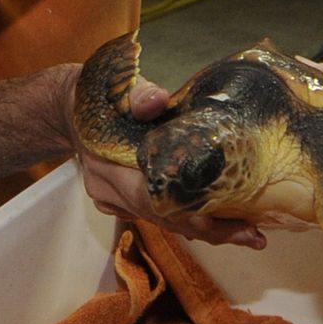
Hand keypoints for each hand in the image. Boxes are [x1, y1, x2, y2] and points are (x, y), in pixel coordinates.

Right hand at [71, 71, 265, 248]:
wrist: (71, 107)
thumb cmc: (98, 95)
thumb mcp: (117, 88)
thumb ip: (139, 95)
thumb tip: (158, 100)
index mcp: (106, 166)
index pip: (152, 199)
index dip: (191, 214)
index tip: (231, 221)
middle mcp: (107, 190)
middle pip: (163, 219)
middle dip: (208, 229)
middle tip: (252, 235)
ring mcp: (112, 200)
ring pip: (163, 222)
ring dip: (204, 229)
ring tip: (247, 233)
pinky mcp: (121, 201)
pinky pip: (159, 216)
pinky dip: (189, 219)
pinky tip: (221, 221)